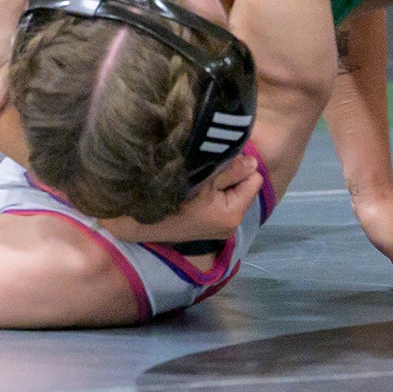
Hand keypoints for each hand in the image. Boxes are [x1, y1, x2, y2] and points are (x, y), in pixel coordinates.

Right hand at [119, 152, 262, 242]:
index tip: (219, 162)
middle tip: (206, 171)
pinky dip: (212, 195)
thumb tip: (254, 162)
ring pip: (232, 195)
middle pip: (244, 188)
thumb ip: (231, 170)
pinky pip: (221, 204)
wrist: (138, 220)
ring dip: (220, 185)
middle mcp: (231, 225)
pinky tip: (196, 193)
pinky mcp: (210, 228)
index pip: (254, 179)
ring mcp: (220, 229)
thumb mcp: (202, 178)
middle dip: (231, 177)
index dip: (240, 166)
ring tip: (199, 181)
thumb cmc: (169, 195)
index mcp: (233, 214)